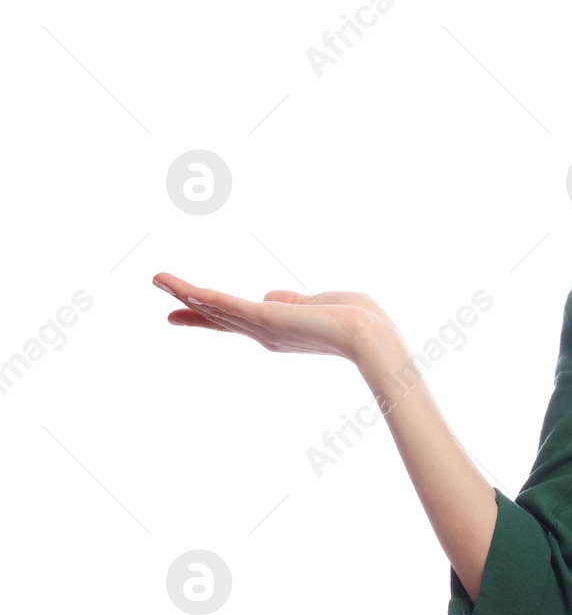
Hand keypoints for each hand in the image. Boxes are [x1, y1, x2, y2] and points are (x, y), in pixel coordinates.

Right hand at [152, 272, 396, 364]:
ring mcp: (263, 328)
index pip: (238, 319)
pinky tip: (180, 288)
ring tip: (157, 278)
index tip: (186, 307)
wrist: (371, 336)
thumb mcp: (319, 305)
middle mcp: (266, 334)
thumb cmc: (358, 321)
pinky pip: (225, 305)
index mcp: (279, 330)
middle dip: (188, 305)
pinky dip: (201, 297)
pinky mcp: (265, 318)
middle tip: (160, 288)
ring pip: (216, 308)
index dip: (210, 312)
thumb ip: (293, 302)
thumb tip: (270, 296)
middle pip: (218, 316)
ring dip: (184, 292)